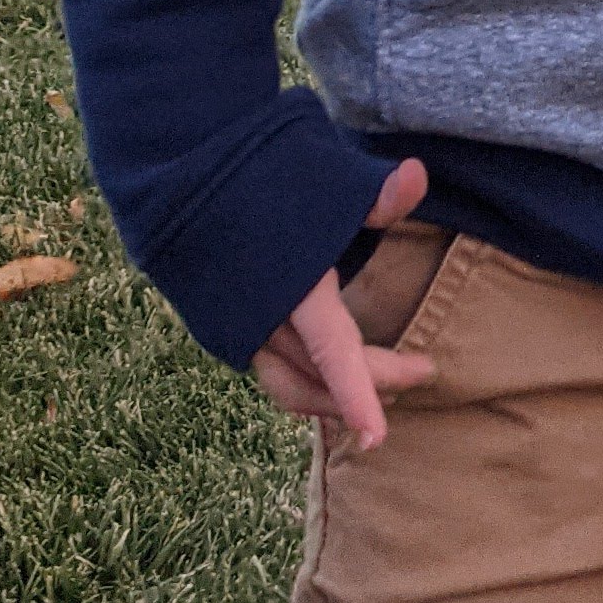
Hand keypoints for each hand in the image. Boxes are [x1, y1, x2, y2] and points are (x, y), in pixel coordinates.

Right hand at [251, 158, 435, 447]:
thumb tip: (417, 176)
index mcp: (290, 288)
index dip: (357, 397)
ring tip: (378, 392)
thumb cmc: (260, 168)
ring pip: (288, 381)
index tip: (377, 439)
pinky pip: (268, 368)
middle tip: (423, 371)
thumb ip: (373, 194)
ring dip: (331, 395)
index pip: (332, 353)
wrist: (179, 163)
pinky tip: (326, 371)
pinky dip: (303, 378)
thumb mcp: (325, 177)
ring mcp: (235, 326)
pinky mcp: (223, 323)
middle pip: (319, 375)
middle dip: (370, 387)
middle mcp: (259, 318)